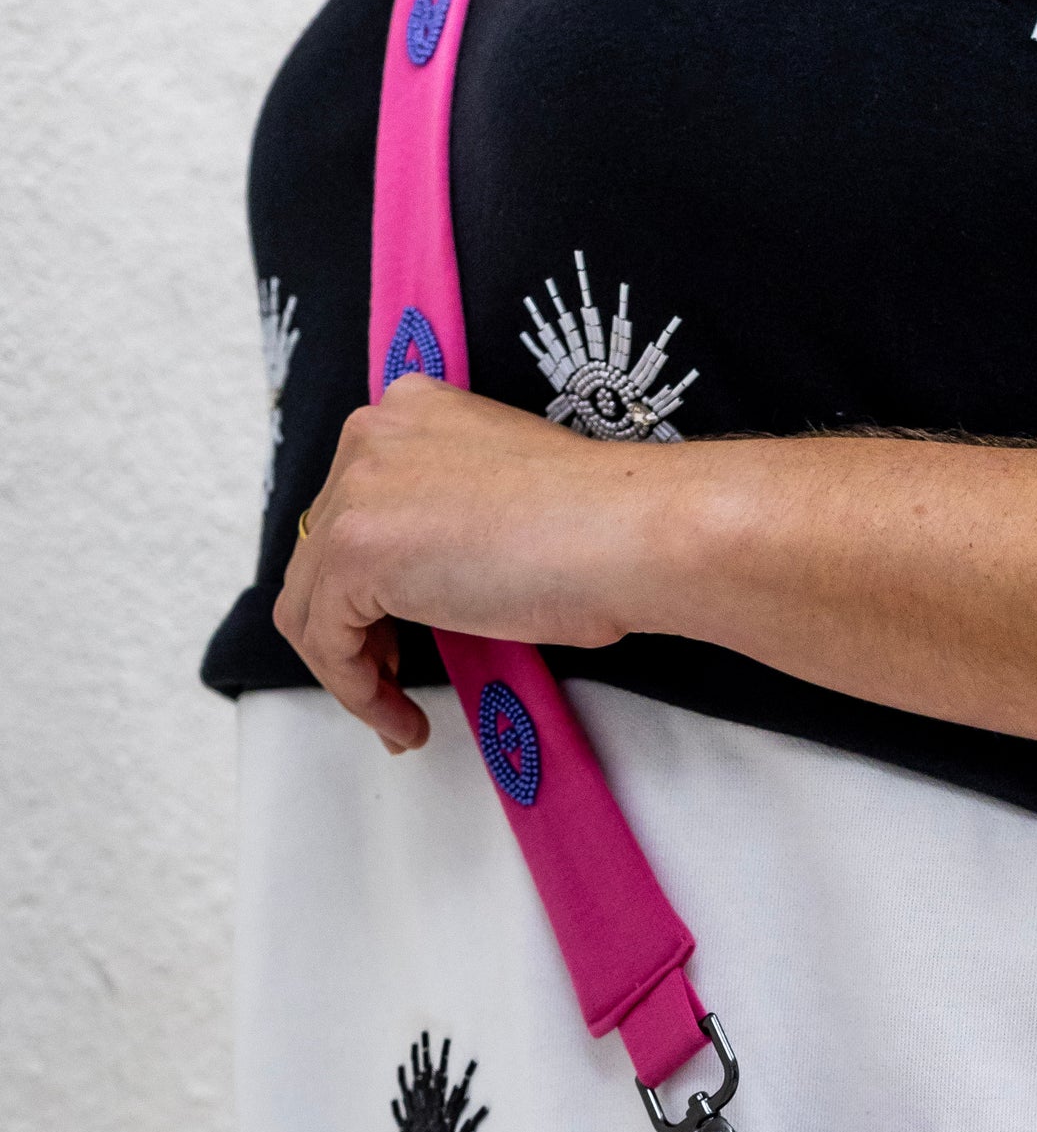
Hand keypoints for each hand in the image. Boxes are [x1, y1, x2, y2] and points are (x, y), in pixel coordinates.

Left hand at [273, 376, 666, 750]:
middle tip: (394, 682)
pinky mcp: (353, 550)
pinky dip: (357, 692)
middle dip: (355, 631)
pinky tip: (404, 719)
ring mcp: (355, 489)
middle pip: (321, 556)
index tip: (398, 636)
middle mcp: (371, 437)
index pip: (355, 509)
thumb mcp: (505, 503)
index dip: (370, 585)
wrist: (630, 533)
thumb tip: (430, 584)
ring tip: (398, 716)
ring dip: (352, 671)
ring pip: (311, 602)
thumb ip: (450, 521)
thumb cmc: (602, 529)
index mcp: (412, 412)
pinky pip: (325, 640)